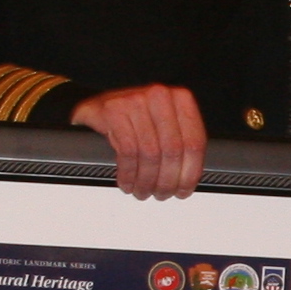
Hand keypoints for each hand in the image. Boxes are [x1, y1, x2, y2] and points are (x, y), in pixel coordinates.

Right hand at [69, 83, 208, 199]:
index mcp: (180, 98)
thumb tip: (188, 178)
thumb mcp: (162, 124)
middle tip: (161, 194)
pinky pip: (127, 152)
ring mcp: (136, 101)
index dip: (190, 173)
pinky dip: (128, 174)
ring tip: (143, 191)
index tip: (183, 189)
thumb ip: (180, 142)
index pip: (194, 142)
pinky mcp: (113, 111)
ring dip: (146, 181)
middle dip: (166, 181)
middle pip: (172, 150)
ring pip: (150, 154)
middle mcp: (160, 95)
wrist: (97, 106)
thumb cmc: (134, 118)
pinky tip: (127, 183)